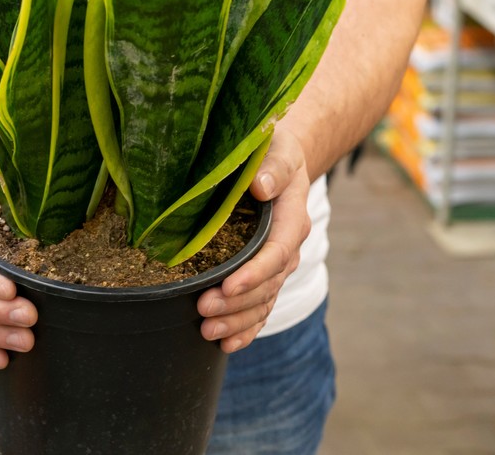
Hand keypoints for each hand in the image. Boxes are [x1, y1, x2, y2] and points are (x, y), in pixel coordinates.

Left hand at [198, 127, 311, 352]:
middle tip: (203, 310)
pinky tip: (226, 345)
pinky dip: (246, 329)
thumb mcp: (277, 149)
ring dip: (237, 321)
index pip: (276, 253)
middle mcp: (287, 248)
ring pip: (263, 302)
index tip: (227, 285)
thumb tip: (261, 186)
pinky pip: (260, 308)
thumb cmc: (272, 150)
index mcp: (292, 219)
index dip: (254, 273)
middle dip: (236, 303)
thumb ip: (273, 167)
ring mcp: (276, 265)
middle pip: (267, 285)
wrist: (277, 160)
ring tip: (208, 331)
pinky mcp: (263, 275)